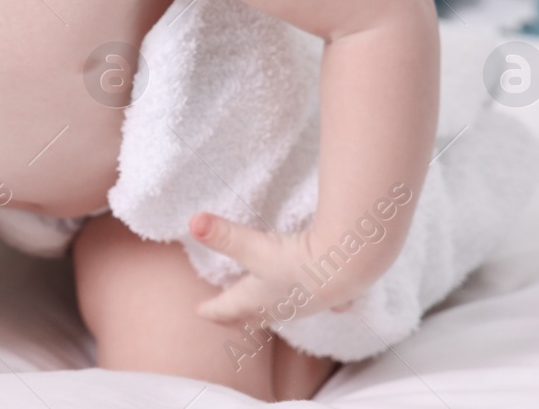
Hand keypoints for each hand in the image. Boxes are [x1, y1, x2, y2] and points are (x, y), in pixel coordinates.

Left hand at [187, 212, 370, 323]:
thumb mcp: (254, 246)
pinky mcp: (326, 297)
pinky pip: (315, 305)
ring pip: (279, 313)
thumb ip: (223, 234)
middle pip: (251, 316)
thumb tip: (192, 222)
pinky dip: (310, 305)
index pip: (227, 308)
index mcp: (255, 300)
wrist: (346, 269)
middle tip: (223, 316)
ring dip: (267, 312)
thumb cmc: (297, 262)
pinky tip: (324, 306)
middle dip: (235, 316)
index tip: (198, 312)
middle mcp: (278, 308)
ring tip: (261, 310)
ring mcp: (303, 305)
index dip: (211, 309)